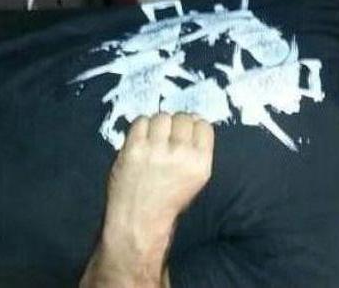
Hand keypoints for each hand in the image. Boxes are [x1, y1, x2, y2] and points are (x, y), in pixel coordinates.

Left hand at [104, 114, 214, 247]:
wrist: (138, 222)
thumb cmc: (168, 202)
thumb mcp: (195, 179)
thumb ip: (195, 151)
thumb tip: (192, 120)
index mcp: (201, 163)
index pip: (203, 125)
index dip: (194, 126)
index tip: (186, 132)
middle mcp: (181, 153)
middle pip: (183, 117)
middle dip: (176, 124)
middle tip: (167, 136)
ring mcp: (156, 149)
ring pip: (162, 116)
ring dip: (158, 125)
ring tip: (153, 139)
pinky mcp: (134, 148)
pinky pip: (140, 121)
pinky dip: (141, 128)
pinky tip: (140, 140)